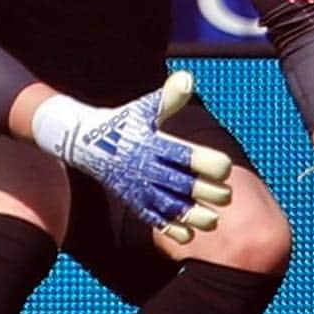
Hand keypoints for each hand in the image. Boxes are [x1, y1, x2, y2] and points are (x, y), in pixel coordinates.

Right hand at [32, 72, 231, 239]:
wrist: (86, 142)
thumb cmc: (125, 122)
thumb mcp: (143, 109)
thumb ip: (168, 99)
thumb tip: (186, 78)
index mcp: (152, 144)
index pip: (180, 155)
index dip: (203, 162)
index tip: (225, 168)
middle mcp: (145, 167)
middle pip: (178, 183)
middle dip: (203, 191)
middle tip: (227, 197)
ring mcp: (138, 186)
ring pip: (167, 204)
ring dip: (190, 214)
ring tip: (212, 220)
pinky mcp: (133, 200)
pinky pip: (151, 217)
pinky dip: (169, 228)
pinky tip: (189, 235)